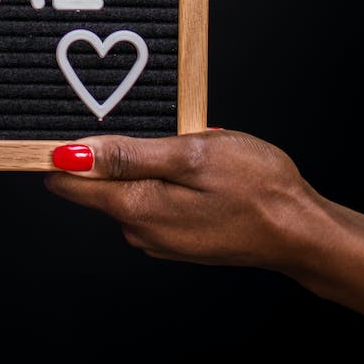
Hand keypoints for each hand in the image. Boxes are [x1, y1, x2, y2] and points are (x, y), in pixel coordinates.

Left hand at [46, 130, 318, 271]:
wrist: (302, 231)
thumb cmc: (256, 187)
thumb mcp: (191, 155)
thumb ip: (129, 156)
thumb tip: (71, 155)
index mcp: (137, 208)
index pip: (70, 182)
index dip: (61, 152)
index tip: (64, 125)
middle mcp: (140, 231)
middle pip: (98, 185)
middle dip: (113, 153)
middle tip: (158, 128)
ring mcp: (159, 238)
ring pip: (128, 191)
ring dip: (144, 166)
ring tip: (186, 148)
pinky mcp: (177, 238)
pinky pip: (153, 201)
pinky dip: (164, 181)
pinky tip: (195, 172)